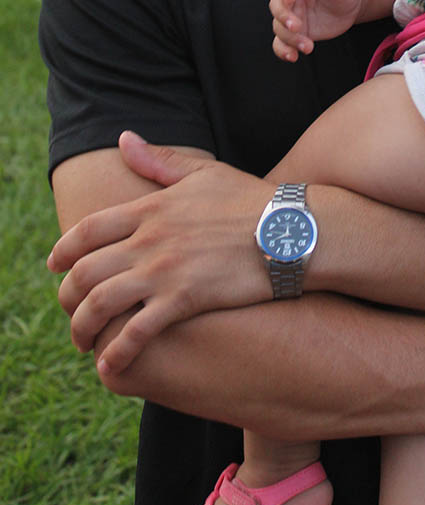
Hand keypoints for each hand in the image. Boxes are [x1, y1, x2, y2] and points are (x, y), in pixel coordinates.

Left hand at [47, 132, 271, 372]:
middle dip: (66, 297)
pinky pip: (136, 331)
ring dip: (82, 328)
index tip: (55, 266)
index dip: (62, 251)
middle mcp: (150, 239)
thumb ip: (159, 159)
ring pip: (100, 303)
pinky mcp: (185, 299)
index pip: (87, 231)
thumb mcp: (203, 172)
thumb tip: (124, 138)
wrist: (290, 229)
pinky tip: (110, 366)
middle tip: (69, 311)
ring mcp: (165, 270)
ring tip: (84, 342)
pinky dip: (116, 352)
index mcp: (150, 208)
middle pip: (84, 271)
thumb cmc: (251, 199)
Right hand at [270, 0, 363, 60]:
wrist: (348, 7)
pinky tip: (293, 57)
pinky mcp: (295, 33)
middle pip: (277, 6)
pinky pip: (282, 43)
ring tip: (308, 47)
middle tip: (297, 27)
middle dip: (284, 17)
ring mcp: (291, 16)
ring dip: (289, 38)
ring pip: (279, 27)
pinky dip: (283, 51)